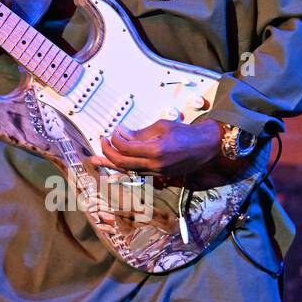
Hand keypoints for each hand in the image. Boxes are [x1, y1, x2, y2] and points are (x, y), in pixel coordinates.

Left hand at [89, 118, 224, 184]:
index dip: (115, 138)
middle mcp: (154, 165)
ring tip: (95, 160)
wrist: (206, 147)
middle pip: (122, 161)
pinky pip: (136, 172)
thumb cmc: (186, 133)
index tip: (114, 130)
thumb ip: (140, 133)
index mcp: (155, 150)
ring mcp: (156, 172)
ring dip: (110, 163)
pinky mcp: (158, 175)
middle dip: (107, 152)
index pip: (125, 147)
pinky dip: (123, 167)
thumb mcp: (162, 126)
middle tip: (102, 140)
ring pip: (127, 170)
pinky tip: (113, 164)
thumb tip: (121, 133)